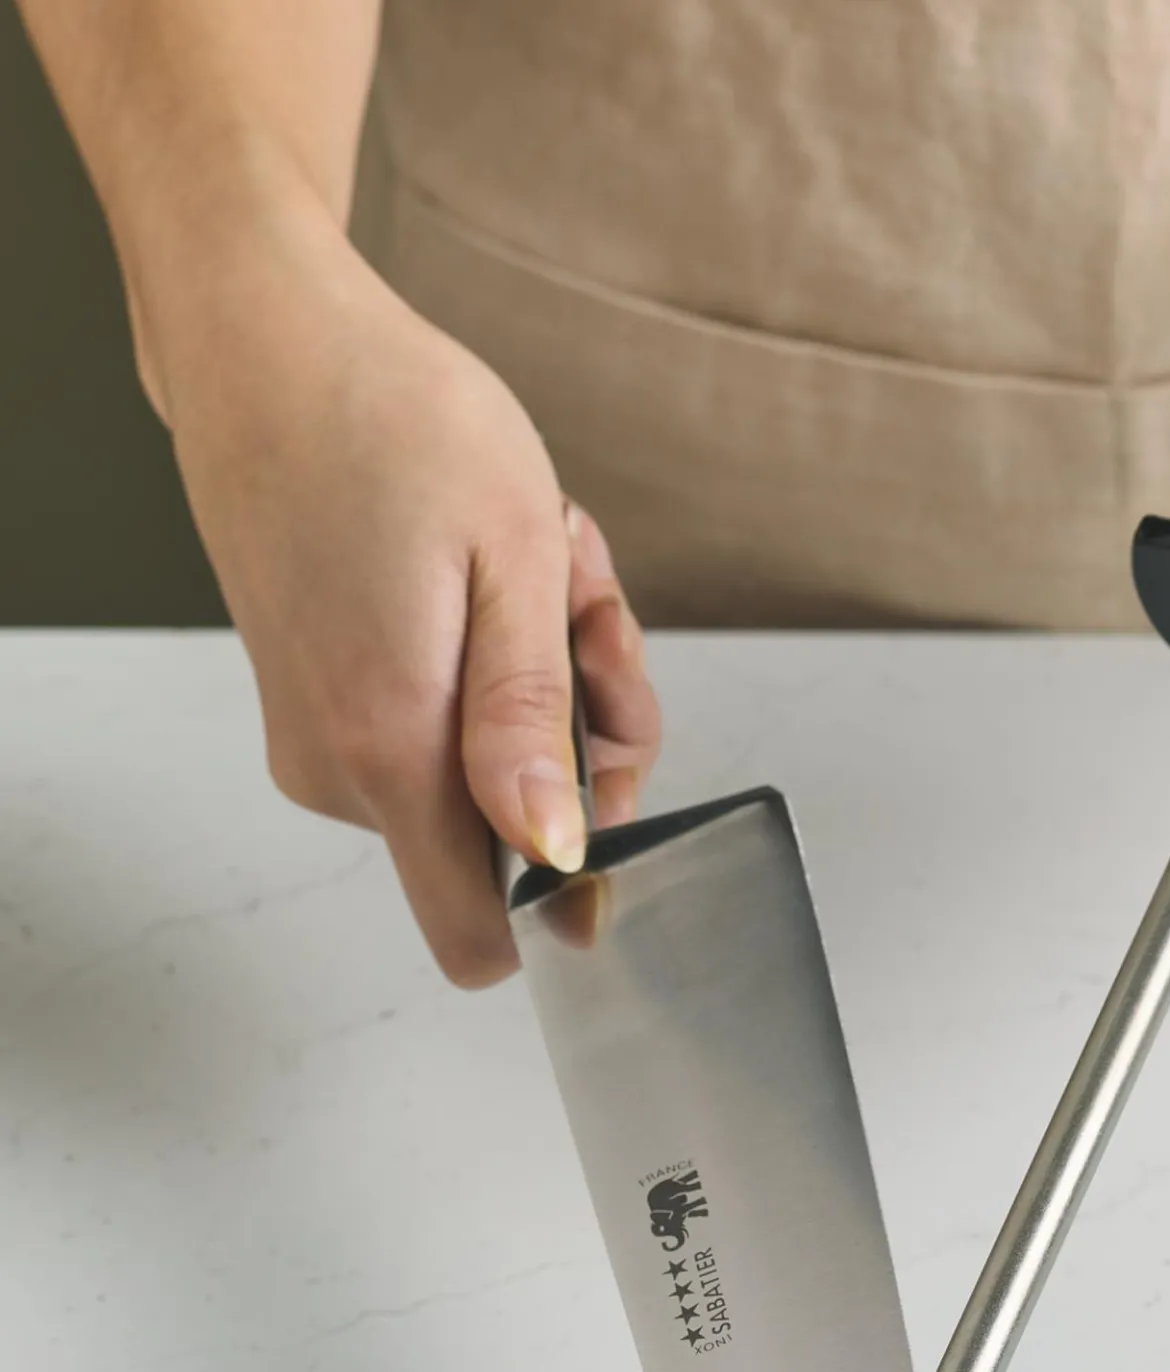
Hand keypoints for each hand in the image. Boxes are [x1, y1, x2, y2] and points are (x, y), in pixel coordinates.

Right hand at [153, 203, 659, 984]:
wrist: (269, 344)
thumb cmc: (398, 424)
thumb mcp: (516, 563)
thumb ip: (531, 727)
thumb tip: (551, 856)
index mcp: (394, 747)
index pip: (481, 935)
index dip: (568, 891)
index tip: (606, 778)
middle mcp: (342, 768)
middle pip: (517, 834)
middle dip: (583, 729)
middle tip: (583, 608)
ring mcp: (321, 741)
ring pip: (492, 770)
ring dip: (548, 680)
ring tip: (537, 561)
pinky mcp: (317, 708)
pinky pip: (445, 728)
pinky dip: (494, 662)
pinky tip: (492, 572)